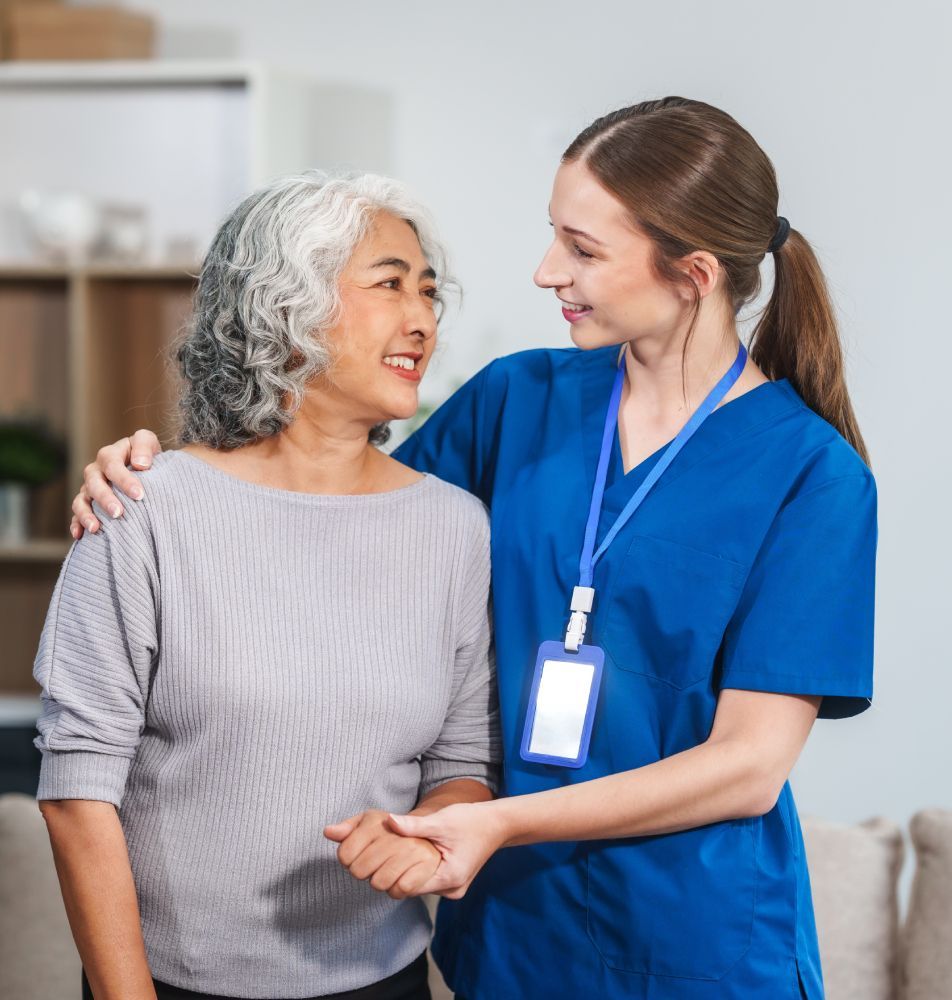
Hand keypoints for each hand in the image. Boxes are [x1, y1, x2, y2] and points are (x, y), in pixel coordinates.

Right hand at [70, 429, 161, 538]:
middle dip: (105, 499)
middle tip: (119, 513)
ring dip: (86, 514)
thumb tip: (140, 464)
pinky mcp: (87, 502)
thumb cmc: (145, 454)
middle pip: (94, 484)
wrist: (142, 465)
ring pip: (81, 500)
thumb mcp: (148, 442)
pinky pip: (77, 514)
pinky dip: (77, 524)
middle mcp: (95, 471)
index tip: (139, 495)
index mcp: (109, 455)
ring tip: (96, 528)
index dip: (124, 480)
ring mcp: (89, 488)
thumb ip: (144, 446)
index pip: (112, 465)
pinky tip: (80, 535)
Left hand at [324, 809, 441, 899]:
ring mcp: (415, 851)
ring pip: (378, 883)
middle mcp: (396, 835)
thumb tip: (327, 831)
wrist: (439, 830)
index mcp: (381, 820)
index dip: (347, 859)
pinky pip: (399, 890)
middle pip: (359, 871)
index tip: (357, 855)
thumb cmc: (397, 830)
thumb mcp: (373, 821)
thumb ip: (350, 827)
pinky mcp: (429, 867)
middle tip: (375, 864)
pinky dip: (397, 890)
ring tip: (389, 870)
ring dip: (380, 882)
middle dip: (363, 872)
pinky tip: (401, 879)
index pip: (345, 854)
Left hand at [387, 801, 507, 898]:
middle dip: (402, 870)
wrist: (498, 823)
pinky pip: (431, 880)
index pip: (408, 887)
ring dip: (413, 869)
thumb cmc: (471, 821)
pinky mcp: (455, 882)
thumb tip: (388, 821)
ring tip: (409, 848)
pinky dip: (423, 868)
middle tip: (396, 848)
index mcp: (449, 879)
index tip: (387, 855)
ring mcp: (454, 889)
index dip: (393, 872)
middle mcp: (452, 890)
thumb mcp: (441, 821)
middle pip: (413, 888)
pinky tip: (422, 852)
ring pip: (421, 884)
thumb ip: (413, 825)